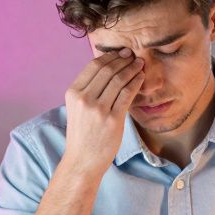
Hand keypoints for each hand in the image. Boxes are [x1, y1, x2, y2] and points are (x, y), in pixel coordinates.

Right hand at [61, 49, 144, 175]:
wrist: (82, 160)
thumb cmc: (82, 135)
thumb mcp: (77, 108)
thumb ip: (88, 90)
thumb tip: (108, 69)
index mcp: (73, 93)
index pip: (93, 66)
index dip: (109, 57)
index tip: (120, 53)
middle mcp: (84, 99)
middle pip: (107, 70)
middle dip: (123, 60)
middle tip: (133, 55)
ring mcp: (98, 109)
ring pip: (119, 80)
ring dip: (131, 69)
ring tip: (139, 64)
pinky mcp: (112, 119)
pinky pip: (127, 94)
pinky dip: (136, 83)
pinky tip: (141, 78)